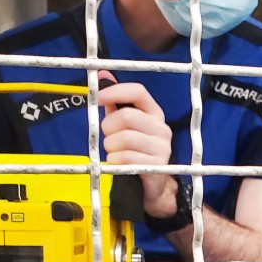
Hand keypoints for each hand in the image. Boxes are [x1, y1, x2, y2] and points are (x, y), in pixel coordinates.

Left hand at [97, 77, 176, 216]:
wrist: (153, 186)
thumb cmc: (136, 152)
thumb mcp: (126, 126)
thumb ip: (115, 102)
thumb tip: (103, 74)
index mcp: (154, 114)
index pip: (138, 92)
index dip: (115, 92)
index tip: (98, 98)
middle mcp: (162, 128)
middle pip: (126, 117)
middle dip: (108, 128)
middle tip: (108, 137)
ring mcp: (162, 147)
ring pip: (123, 138)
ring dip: (110, 147)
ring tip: (114, 152)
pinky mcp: (157, 165)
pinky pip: (126, 157)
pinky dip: (115, 161)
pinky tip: (118, 163)